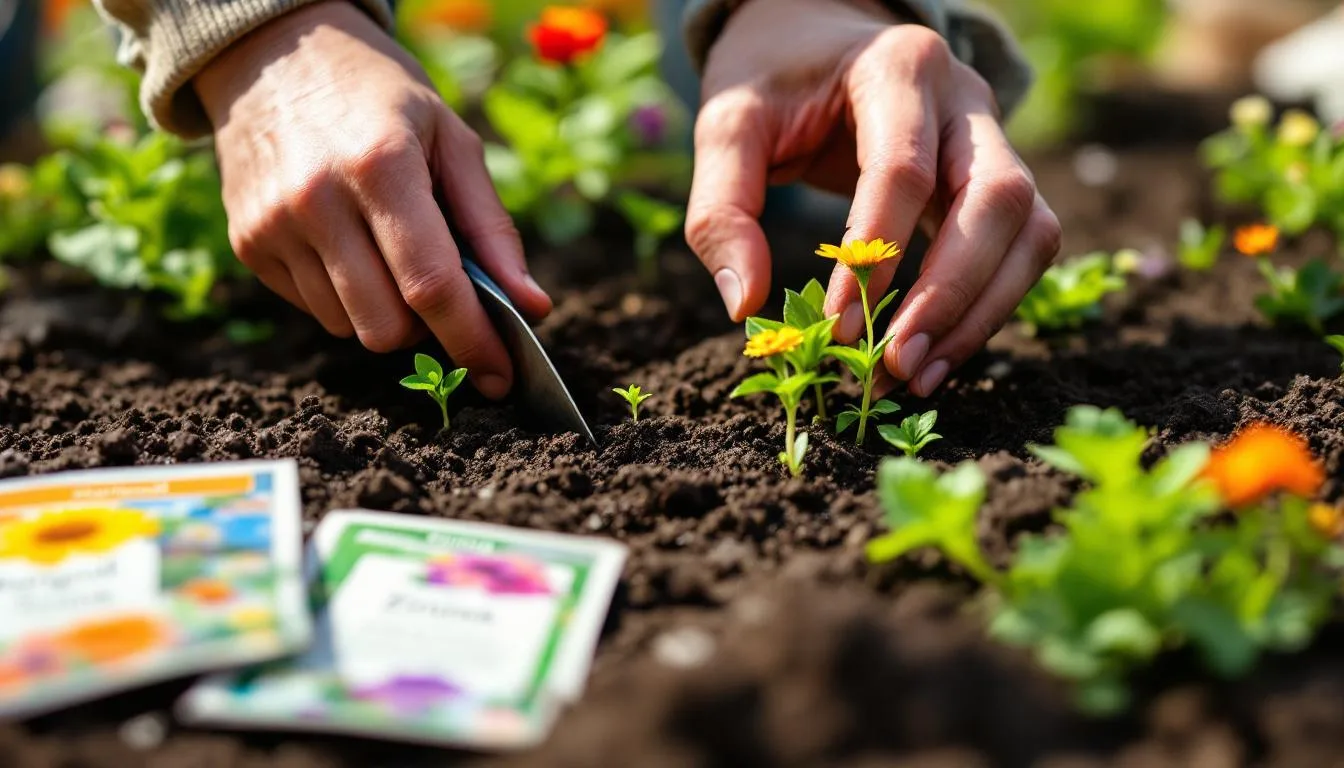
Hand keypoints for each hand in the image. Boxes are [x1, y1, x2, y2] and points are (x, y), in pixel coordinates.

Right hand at [194, 1, 550, 398]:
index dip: (472, 341)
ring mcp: (272, 225)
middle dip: (427, 329)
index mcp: (380, 167)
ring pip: (348, 328)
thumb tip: (533, 308)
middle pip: (387, 326)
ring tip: (387, 251)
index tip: (501, 376)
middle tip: (442, 292)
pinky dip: (344, 297)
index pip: (432, 285)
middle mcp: (317, 200)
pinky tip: (347, 244)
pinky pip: (313, 310)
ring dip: (384, 312)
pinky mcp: (246, 244)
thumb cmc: (382, 98)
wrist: (273, 54)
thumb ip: (492, 230)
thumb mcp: (451, 141)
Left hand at [686, 0, 1060, 396]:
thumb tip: (746, 307)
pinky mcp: (999, 181)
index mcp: (899, 67)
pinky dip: (986, 309)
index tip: (836, 329)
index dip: (875, 257)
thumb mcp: (726, 125)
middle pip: (998, 200)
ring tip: (916, 377)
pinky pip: (1022, 250)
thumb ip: (721, 209)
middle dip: (951, 293)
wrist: (816, 34)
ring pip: (1031, 231)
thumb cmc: (772, 80)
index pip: (904, 170)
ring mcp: (994, 139)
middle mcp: (965, 99)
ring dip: (981, 313)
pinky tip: (933, 355)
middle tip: (895, 365)